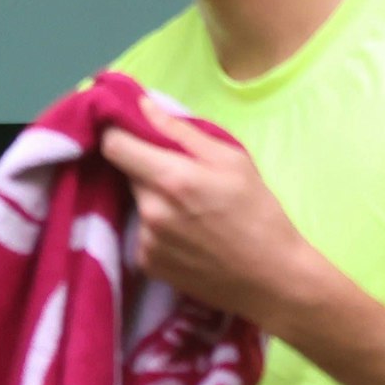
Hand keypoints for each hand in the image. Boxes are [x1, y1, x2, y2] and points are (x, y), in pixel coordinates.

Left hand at [99, 97, 330, 330]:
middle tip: (175, 171)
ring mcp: (144, 241)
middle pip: (124, 173)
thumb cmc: (258, 212)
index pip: (113, 145)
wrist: (271, 279)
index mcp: (172, 179)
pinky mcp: (145, 264)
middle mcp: (150, 211)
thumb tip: (142, 106)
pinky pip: (139, 231)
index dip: (117, 132)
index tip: (127, 129)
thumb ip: (182, 132)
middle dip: (142, 165)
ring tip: (186, 207)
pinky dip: (154, 226)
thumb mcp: (232, 160)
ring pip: (133, 203)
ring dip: (150, 197)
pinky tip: (184, 233)